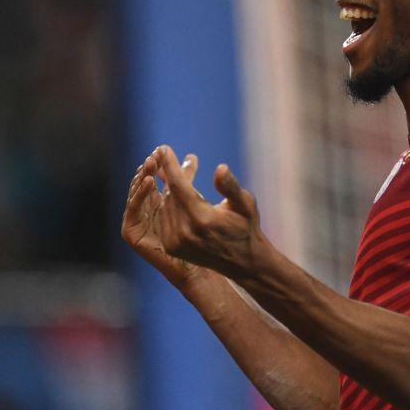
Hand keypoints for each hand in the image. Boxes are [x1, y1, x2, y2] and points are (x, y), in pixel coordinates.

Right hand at [121, 151, 202, 289]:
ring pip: (137, 193)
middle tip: (156, 155)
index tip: (164, 148)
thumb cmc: (203, 231)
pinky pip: (132, 210)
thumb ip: (189, 178)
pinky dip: (138, 195)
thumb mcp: (195, 198)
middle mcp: (145, 208)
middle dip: (149, 167)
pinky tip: (150, 182)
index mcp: (157, 199)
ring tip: (151, 164)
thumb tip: (191, 156)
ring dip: (142, 177)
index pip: (154, 175)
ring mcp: (137, 220)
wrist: (201, 260)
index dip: (158, 162)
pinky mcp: (132, 232)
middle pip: (143, 182)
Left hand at [148, 145, 263, 281]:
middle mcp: (185, 232)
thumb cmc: (246, 227)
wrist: (242, 262)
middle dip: (173, 173)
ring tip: (179, 172)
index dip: (171, 165)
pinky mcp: (171, 247)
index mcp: (202, 219)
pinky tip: (176, 193)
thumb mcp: (245, 204)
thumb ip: (231, 186)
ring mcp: (175, 242)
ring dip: (171, 187)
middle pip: (171, 193)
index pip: (179, 186)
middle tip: (175, 156)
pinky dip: (169, 203)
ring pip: (166, 204)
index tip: (163, 147)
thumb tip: (220, 168)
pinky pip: (164, 216)